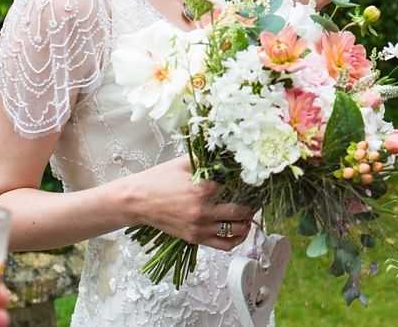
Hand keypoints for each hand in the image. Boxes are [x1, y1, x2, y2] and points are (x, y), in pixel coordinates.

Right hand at [126, 155, 254, 249]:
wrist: (138, 201)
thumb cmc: (159, 179)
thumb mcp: (185, 162)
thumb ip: (207, 159)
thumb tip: (227, 153)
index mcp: (203, 188)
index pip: (238, 186)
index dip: (249, 183)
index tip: (256, 179)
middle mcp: (204, 210)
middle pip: (242, 210)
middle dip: (254, 203)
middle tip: (258, 196)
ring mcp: (200, 227)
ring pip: (236, 230)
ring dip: (249, 221)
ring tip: (251, 212)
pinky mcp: (195, 238)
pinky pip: (224, 245)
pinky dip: (237, 239)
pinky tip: (241, 229)